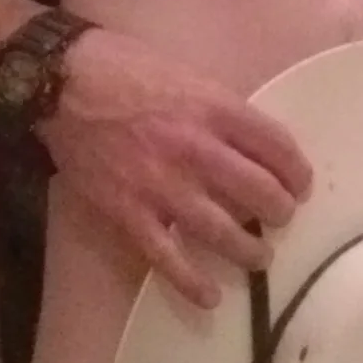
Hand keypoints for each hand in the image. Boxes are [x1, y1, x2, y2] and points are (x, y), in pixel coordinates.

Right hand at [36, 27, 311, 309]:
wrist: (61, 82)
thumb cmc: (125, 67)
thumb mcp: (188, 74)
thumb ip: (220, 110)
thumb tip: (250, 143)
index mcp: (215, 109)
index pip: (277, 146)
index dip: (297, 170)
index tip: (301, 184)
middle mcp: (197, 149)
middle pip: (260, 193)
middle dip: (280, 211)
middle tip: (280, 218)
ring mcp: (162, 185)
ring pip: (222, 231)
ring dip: (250, 251)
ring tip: (259, 258)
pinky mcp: (129, 212)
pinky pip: (168, 258)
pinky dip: (192, 282)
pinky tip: (210, 295)